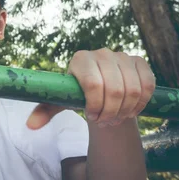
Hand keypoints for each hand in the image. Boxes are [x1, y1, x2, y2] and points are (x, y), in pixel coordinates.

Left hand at [26, 49, 155, 129]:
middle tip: (105, 122)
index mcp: (80, 59)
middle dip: (111, 112)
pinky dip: (142, 102)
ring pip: (134, 89)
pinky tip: (132, 109)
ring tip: (117, 117)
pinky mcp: (139, 61)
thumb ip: (46, 111)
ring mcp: (122, 56)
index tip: (91, 116)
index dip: (95, 106)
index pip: (93, 84)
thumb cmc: (78, 94)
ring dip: (127, 110)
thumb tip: (30, 126)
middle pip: (115, 89)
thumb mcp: (61, 101)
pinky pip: (148, 85)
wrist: (101, 88)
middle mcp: (102, 53)